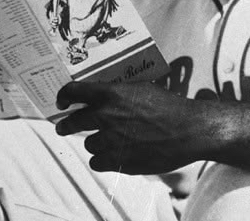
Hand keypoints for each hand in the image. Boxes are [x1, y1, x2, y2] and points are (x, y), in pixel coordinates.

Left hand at [55, 81, 206, 174]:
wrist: (188, 130)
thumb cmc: (169, 106)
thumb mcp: (142, 88)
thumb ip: (119, 91)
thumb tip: (102, 91)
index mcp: (110, 94)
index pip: (73, 92)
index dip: (63, 96)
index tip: (60, 103)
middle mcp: (105, 116)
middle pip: (72, 122)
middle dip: (66, 125)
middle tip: (63, 127)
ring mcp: (111, 140)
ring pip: (87, 144)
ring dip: (93, 142)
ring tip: (104, 141)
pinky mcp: (119, 161)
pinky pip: (97, 162)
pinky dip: (101, 160)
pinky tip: (110, 156)